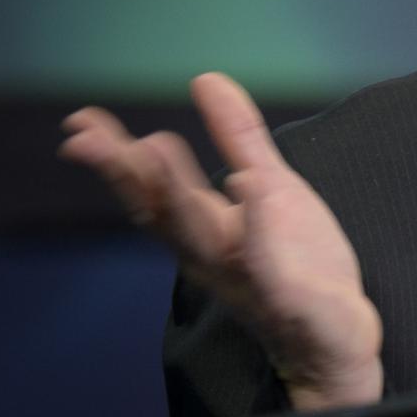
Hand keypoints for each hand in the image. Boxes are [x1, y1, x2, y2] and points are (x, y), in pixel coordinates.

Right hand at [59, 73, 382, 410]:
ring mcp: (248, 279)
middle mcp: (214, 256)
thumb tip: (205, 79)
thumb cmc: (295, 261)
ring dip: (175, 195)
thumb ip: (239, 137)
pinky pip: (269, 267)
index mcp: (206, 229)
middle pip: (162, 213)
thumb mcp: (270, 185)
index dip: (116, 159)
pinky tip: (248, 186)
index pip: (151, 191)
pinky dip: (257, 228)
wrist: (335, 337)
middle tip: (89, 139)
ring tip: (154, 147)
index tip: (81, 125)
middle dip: (127, 174)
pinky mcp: (290, 300)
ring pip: (202, 239)